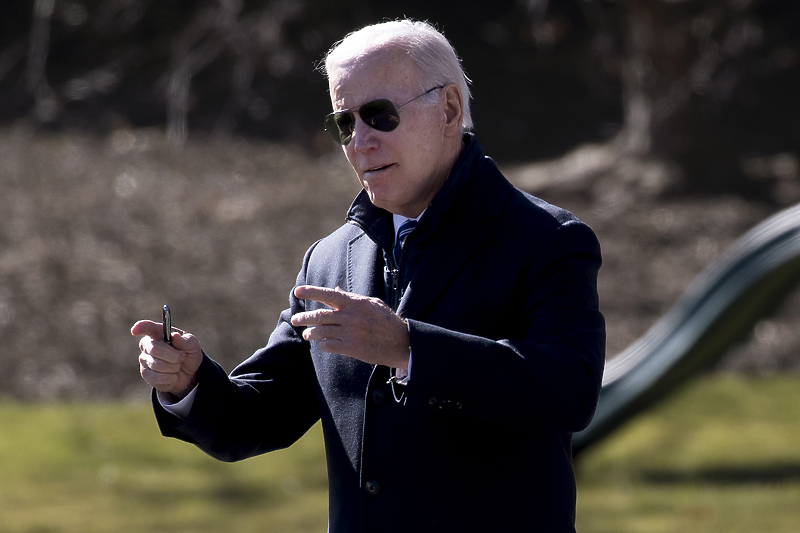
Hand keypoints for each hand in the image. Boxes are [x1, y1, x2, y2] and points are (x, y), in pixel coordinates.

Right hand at [131, 320, 202, 399]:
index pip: (147, 327)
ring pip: (158, 365)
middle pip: (155, 349)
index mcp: (158, 333)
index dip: (140, 327)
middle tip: (182, 357)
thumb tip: (174, 336)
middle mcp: (148, 345)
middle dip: (173, 355)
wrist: (189, 372)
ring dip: (174, 367)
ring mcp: (144, 360)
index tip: (135, 330)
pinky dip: (171, 378)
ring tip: (177, 365)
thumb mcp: (192, 345)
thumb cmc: (188, 353)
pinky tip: (173, 375)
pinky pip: (158, 378)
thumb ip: (185, 340)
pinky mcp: (146, 374)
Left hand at [291, 285, 410, 368]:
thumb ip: (352, 297)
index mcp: (355, 303)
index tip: (297, 291)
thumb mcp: (372, 304)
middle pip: (320, 316)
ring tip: (307, 334)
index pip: (329, 294)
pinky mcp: (351, 348)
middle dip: (304, 317)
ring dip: (310, 333)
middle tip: (295, 319)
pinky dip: (322, 344)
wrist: (401, 343)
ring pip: (321, 332)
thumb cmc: (387, 321)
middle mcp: (350, 317)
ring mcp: (350, 333)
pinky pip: (328, 346)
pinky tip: (322, 344)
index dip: (312, 291)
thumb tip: (335, 289)